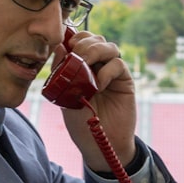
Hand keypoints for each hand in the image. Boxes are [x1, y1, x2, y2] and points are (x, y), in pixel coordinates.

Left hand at [55, 30, 136, 171]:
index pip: (80, 41)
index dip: (74, 38)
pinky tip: (99, 84)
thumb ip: (61, 72)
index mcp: (82, 67)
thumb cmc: (81, 123)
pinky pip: (118, 64)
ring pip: (109, 47)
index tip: (66, 46)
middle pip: (95, 39)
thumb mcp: (64, 97)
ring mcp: (112, 73)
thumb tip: (59, 47)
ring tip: (86, 66)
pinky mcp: (125, 81)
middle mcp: (98, 66)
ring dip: (95, 51)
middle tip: (76, 56)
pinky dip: (107, 70)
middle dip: (84, 43)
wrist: (100, 144)